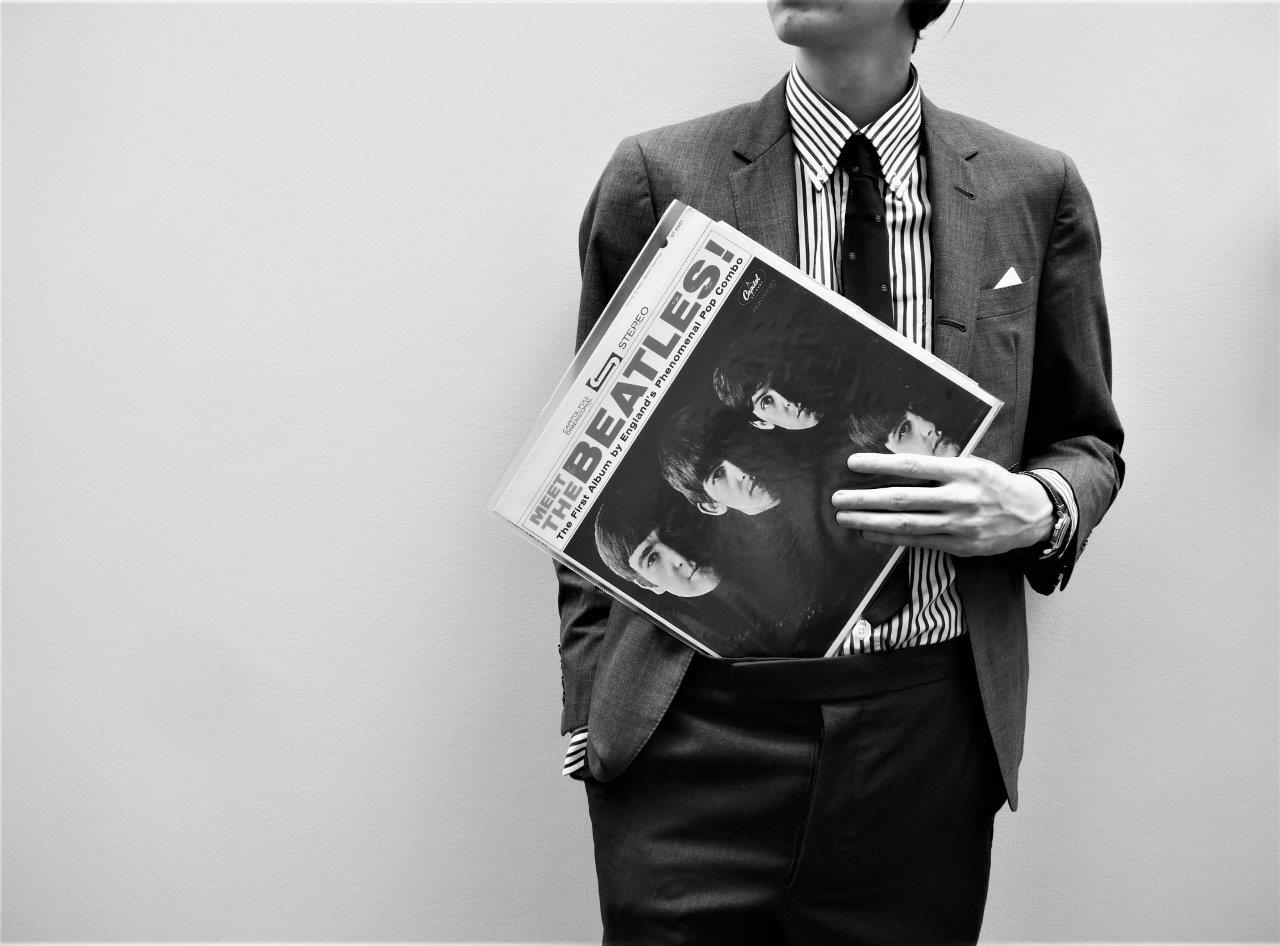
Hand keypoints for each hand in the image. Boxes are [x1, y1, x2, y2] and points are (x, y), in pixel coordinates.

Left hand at [831, 453, 1053, 556]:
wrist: (1030, 514)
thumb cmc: (991, 483)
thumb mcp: (972, 464)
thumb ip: (939, 467)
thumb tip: (893, 464)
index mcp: (963, 470)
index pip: (913, 465)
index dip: (880, 465)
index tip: (853, 464)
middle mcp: (961, 497)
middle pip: (903, 498)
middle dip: (865, 499)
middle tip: (837, 498)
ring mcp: (960, 524)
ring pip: (907, 524)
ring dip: (871, 521)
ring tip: (845, 517)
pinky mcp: (960, 545)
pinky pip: (918, 541)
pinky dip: (890, 538)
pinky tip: (869, 533)